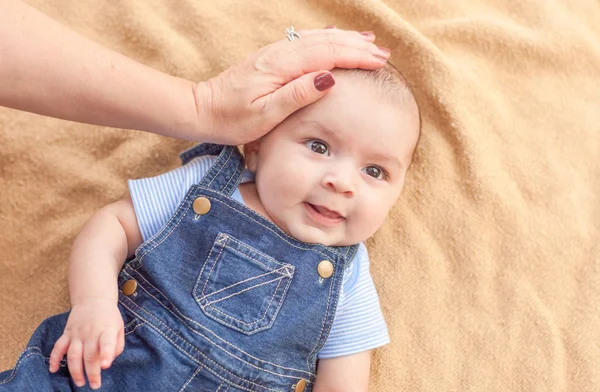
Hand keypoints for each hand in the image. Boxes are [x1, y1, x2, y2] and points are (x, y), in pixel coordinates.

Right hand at [49, 299, 124, 389]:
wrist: (93, 299)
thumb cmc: (109, 317)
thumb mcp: (119, 327)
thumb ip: (117, 345)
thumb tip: (108, 361)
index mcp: (107, 329)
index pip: (106, 342)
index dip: (105, 354)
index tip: (105, 366)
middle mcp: (91, 332)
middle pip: (89, 355)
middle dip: (92, 372)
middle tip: (95, 385)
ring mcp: (77, 333)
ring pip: (73, 354)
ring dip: (75, 371)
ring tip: (80, 383)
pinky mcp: (67, 333)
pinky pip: (58, 347)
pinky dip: (54, 358)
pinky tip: (53, 369)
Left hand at [194, 27, 390, 144]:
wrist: (201, 109)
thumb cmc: (231, 119)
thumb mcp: (265, 115)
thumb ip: (296, 94)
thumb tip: (328, 78)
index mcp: (280, 68)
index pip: (327, 55)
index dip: (355, 56)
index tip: (378, 61)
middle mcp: (279, 54)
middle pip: (325, 42)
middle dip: (356, 45)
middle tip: (382, 52)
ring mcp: (274, 54)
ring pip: (316, 39)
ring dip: (344, 40)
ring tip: (367, 42)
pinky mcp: (270, 59)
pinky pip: (304, 42)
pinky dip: (325, 40)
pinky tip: (333, 38)